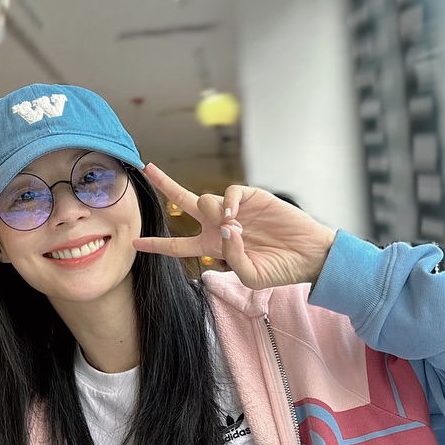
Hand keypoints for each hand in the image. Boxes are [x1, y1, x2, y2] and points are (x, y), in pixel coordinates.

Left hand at [134, 166, 336, 289]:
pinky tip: (234, 216)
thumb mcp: (250, 276)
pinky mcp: (250, 197)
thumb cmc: (280, 269)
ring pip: (204, 200)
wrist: (309, 256)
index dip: (156, 244)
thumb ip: (231, 257)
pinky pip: (228, 192)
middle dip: (165, 184)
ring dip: (212, 215)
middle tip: (147, 168)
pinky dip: (227, 202)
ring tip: (235, 230)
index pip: (177, 245)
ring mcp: (233, 209)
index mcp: (212, 246)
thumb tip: (225, 229)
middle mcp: (218, 224)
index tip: (135, 242)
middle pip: (183, 203)